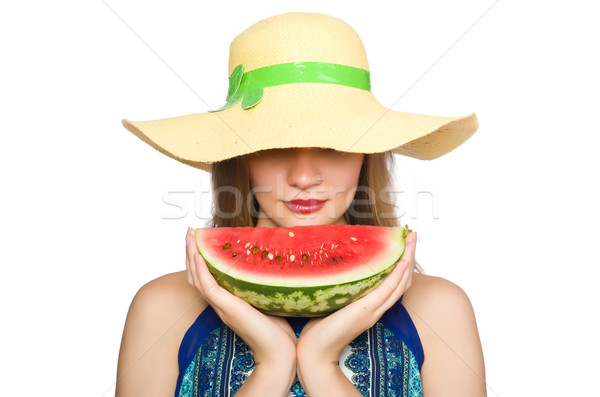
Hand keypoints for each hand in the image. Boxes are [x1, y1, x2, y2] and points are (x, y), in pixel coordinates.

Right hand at [185, 228, 296, 366]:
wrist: (282, 353)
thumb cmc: (280, 331)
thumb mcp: (267, 301)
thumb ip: (263, 286)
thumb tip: (272, 264)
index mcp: (228, 302)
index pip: (207, 278)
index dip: (201, 259)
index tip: (200, 239)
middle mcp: (221, 304)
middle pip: (197, 275)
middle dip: (191, 252)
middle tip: (189, 232)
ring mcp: (222, 307)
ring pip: (197, 279)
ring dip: (191, 256)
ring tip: (189, 236)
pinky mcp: (228, 309)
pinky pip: (208, 288)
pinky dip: (200, 271)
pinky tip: (197, 256)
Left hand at [296, 231, 417, 365]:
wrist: (313, 352)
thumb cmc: (316, 330)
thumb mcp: (331, 302)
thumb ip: (337, 288)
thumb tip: (329, 266)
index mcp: (369, 306)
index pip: (391, 283)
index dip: (400, 264)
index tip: (402, 245)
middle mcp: (376, 308)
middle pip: (401, 280)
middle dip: (409, 257)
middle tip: (413, 236)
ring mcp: (373, 310)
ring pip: (400, 283)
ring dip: (408, 260)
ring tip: (413, 240)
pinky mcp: (367, 311)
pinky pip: (389, 290)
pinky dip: (398, 274)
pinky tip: (403, 260)